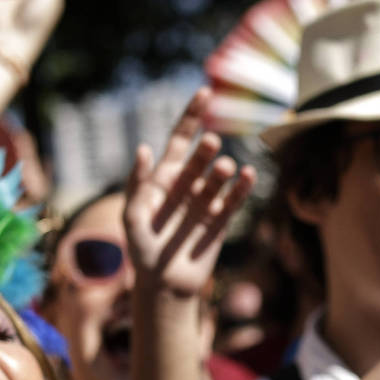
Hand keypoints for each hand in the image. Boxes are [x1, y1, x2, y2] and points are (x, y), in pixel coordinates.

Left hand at [126, 89, 255, 303]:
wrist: (164, 286)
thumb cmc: (141, 251)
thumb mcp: (131, 218)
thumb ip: (136, 185)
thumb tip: (144, 148)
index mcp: (162, 179)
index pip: (179, 140)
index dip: (191, 116)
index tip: (205, 92)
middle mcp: (186, 186)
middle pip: (199, 158)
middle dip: (205, 149)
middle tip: (210, 145)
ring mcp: (204, 202)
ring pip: (217, 178)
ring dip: (221, 170)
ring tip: (222, 167)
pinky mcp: (220, 221)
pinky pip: (233, 199)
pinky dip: (242, 187)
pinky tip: (248, 175)